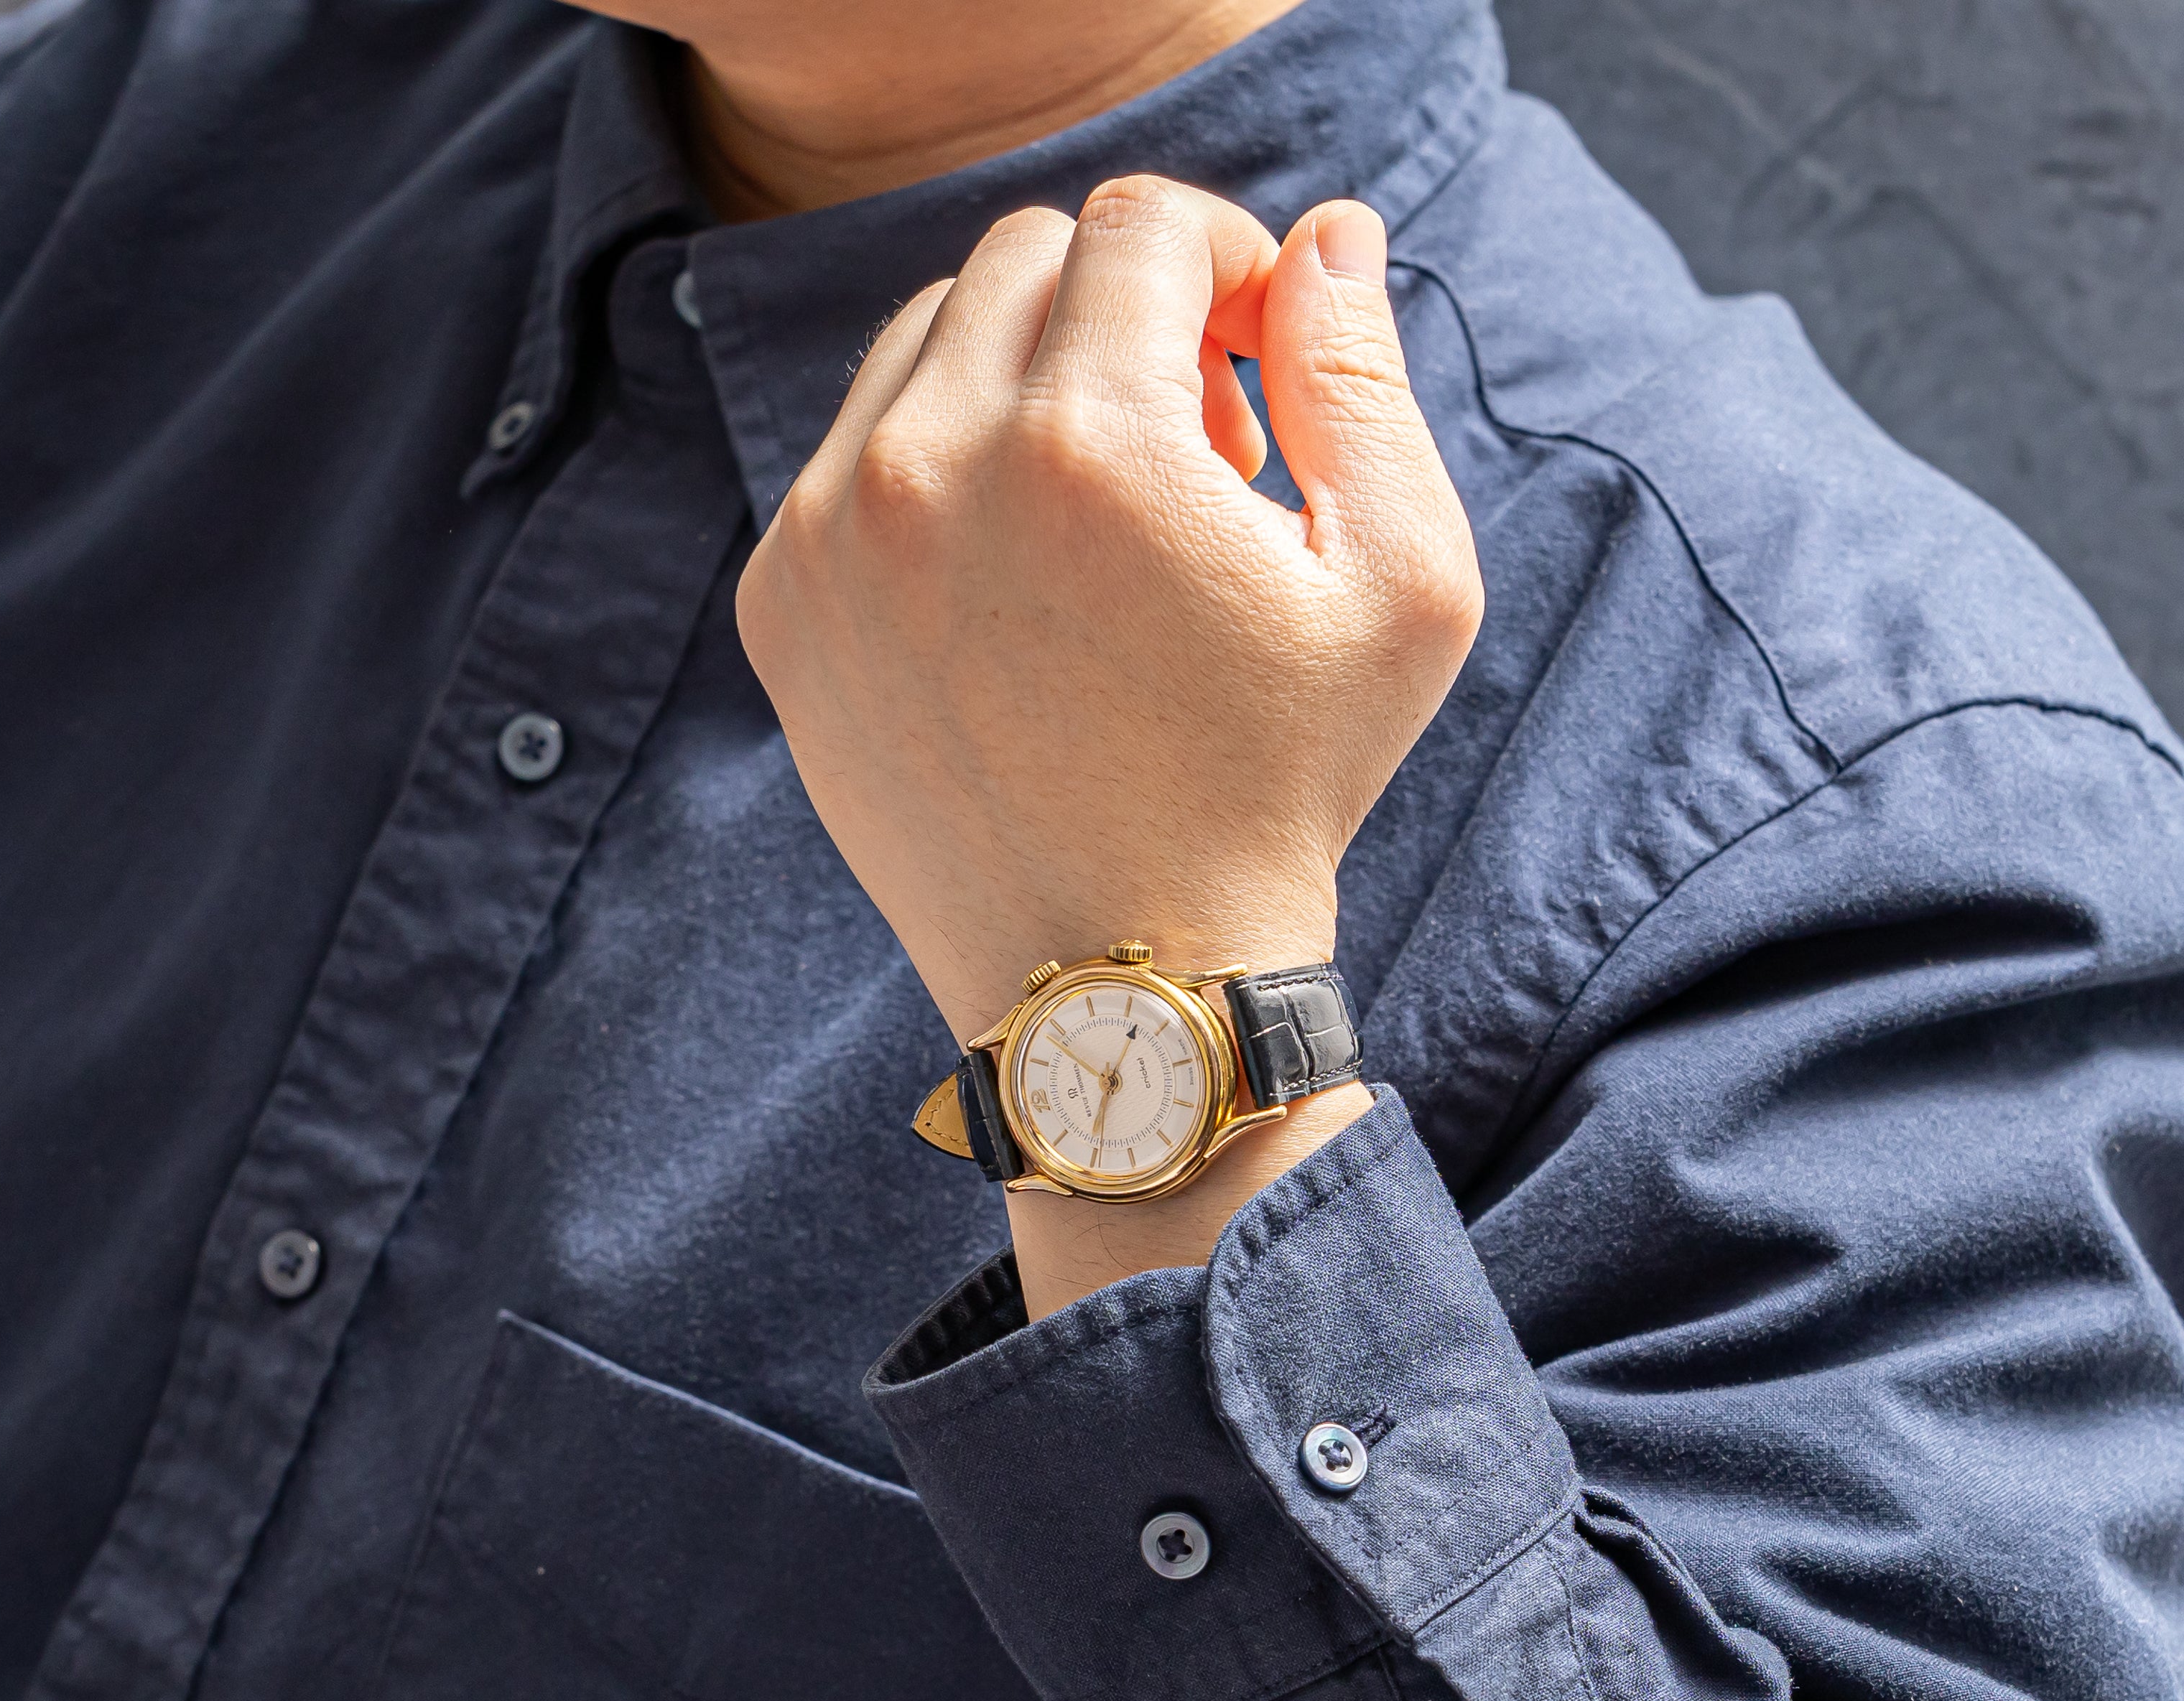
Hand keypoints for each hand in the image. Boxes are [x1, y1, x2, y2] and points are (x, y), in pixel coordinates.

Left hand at [735, 175, 1481, 1308]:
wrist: (1123, 990)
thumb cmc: (1280, 793)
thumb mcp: (1402, 591)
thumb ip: (1367, 381)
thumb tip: (1329, 236)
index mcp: (1088, 443)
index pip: (1142, 228)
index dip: (1227, 266)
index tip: (1260, 363)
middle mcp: (929, 464)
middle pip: (1027, 259)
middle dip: (1130, 317)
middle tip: (1199, 455)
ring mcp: (831, 535)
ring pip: (927, 336)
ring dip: (1029, 376)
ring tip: (1105, 521)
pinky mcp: (781, 602)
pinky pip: (855, 445)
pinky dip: (940, 466)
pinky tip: (1018, 583)